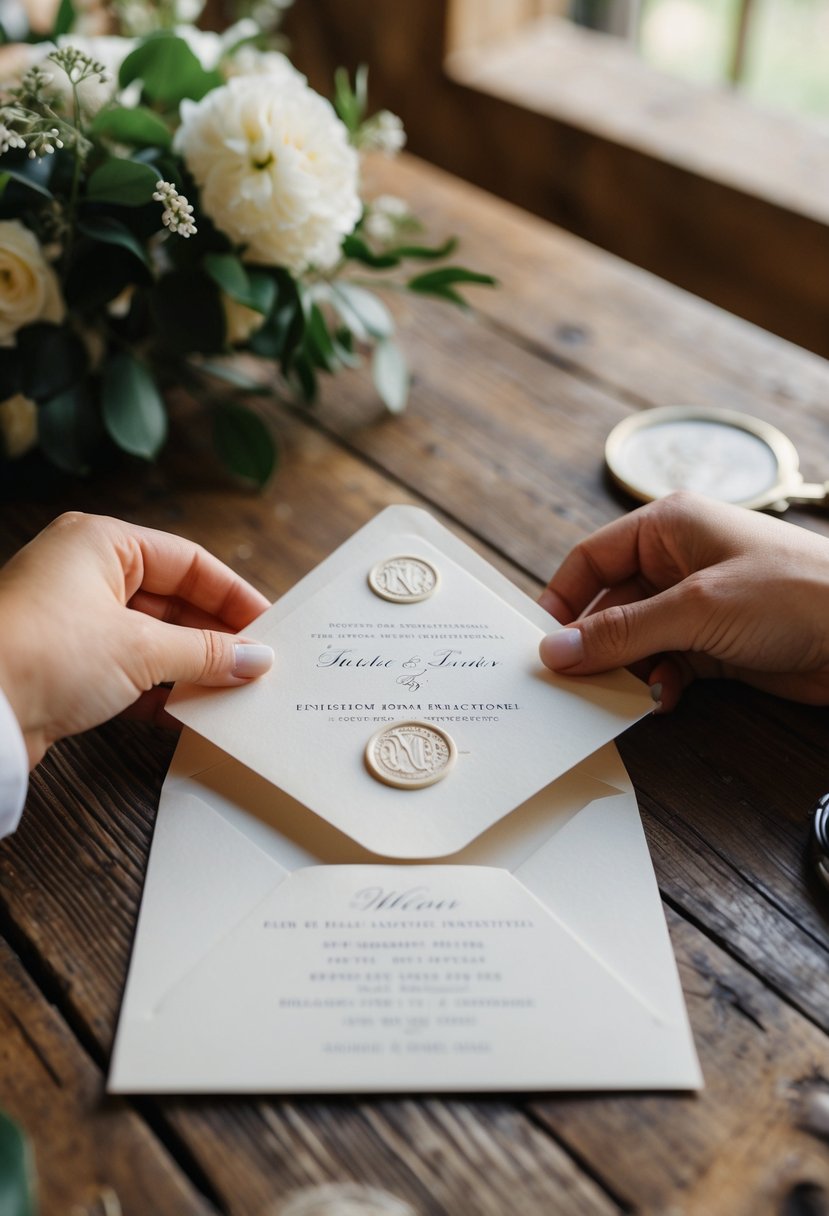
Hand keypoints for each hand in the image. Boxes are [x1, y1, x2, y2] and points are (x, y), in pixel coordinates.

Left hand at [0, 512, 273, 765]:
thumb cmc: (42, 652)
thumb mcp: (140, 648)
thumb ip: (206, 653)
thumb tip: (256, 658)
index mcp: (102, 544)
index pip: (188, 563)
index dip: (233, 595)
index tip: (269, 626)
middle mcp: (86, 574)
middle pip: (173, 602)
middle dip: (215, 637)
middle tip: (257, 666)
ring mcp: (73, 621)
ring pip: (152, 640)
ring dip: (191, 668)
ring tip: (233, 692)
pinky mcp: (65, 666)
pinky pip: (129, 671)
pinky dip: (160, 691)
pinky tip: (191, 713)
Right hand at [537, 491, 828, 710]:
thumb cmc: (794, 592)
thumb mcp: (696, 608)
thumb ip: (622, 632)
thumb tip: (555, 651)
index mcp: (668, 526)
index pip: (591, 559)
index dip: (562, 599)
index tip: (540, 643)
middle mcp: (677, 561)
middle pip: (609, 604)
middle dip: (594, 644)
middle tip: (572, 681)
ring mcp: (696, 604)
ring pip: (634, 640)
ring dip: (626, 669)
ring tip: (621, 694)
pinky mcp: (715, 643)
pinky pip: (665, 663)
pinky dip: (657, 683)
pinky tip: (664, 699)